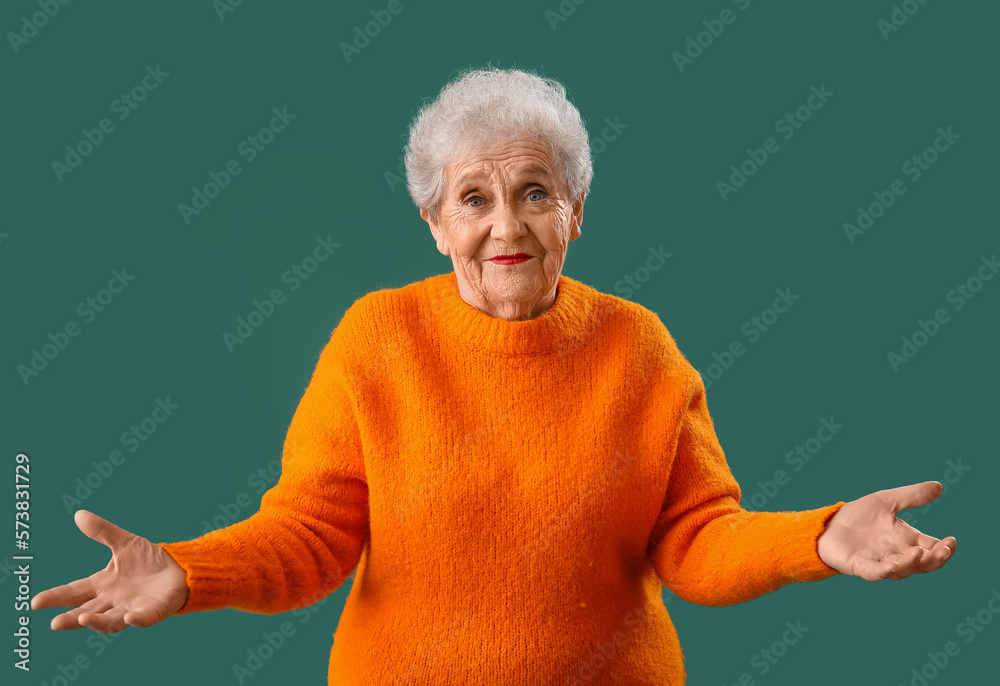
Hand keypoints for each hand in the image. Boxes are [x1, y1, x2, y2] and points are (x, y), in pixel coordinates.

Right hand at [31, 510, 189, 632]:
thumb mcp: (125, 543)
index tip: (36, 602)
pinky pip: (143, 619)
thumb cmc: (149, 561)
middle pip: (88, 613)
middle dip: (72, 619)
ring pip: (111, 621)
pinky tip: (129, 618)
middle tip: (54, 623)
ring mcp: (132, 608)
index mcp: (103, 585)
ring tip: (83, 619)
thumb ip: (102, 532)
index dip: (56, 597)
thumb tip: (79, 514)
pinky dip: (136, 620)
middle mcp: (113, 601)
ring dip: (97, 622)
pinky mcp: (153, 611)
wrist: (179, 568)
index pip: (75, 592)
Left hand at [817, 481, 955, 580]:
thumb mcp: (886, 501)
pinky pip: (875, 572)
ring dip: (912, 563)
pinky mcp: (859, 566)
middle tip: (943, 550)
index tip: (952, 540)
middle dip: (935, 558)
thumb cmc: (858, 516)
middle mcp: (896, 553)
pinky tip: (893, 565)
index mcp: (905, 539)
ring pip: (902, 569)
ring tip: (918, 552)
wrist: (828, 524)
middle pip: (922, 563)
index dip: (944, 547)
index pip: (931, 547)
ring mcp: (879, 561)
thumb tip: (939, 486)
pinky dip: (885, 570)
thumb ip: (911, 496)